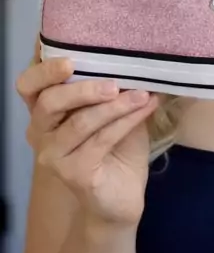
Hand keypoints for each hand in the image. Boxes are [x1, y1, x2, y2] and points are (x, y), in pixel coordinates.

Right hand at [16, 37, 161, 228]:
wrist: (123, 196)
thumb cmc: (117, 148)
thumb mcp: (114, 110)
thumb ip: (112, 87)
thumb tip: (134, 56)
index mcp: (45, 112)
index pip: (28, 86)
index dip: (44, 71)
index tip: (71, 61)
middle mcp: (40, 133)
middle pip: (49, 102)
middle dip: (83, 88)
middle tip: (116, 83)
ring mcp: (53, 155)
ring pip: (79, 122)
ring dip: (115, 106)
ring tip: (143, 94)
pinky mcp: (72, 173)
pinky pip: (100, 140)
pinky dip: (126, 121)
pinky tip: (146, 109)